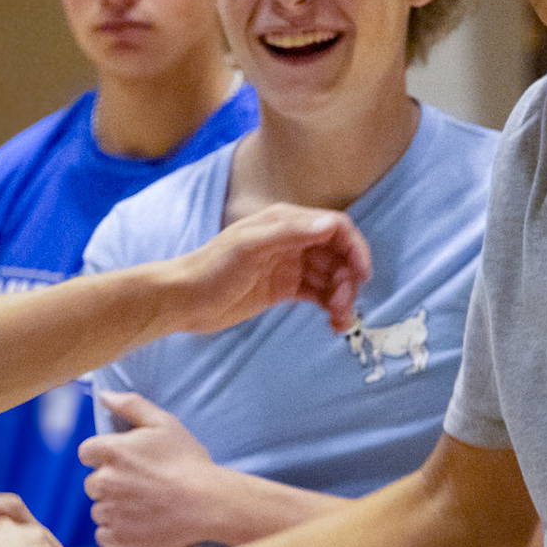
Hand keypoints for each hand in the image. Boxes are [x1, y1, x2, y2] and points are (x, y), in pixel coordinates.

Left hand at [81, 392, 233, 546]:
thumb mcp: (164, 423)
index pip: (87, 453)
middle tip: (141, 485)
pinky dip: (118, 532)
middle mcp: (104, 481)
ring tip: (145, 506)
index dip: (105, 456)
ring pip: (99, 509)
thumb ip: (131, 405)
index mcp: (110, 451)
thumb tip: (104, 395)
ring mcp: (110, 511)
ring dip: (115, 508)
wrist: (208, 503)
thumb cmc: (187, 461)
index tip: (126, 463)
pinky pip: (104, 535)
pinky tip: (141, 523)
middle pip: (92, 483)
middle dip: (111, 483)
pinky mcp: (117, 537)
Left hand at [158, 204, 369, 335]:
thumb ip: (290, 233)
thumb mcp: (249, 246)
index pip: (336, 227)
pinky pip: (319, 294)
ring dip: (343, 297)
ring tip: (340, 322)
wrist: (185, 300)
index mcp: (286, 222)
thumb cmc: (212, 268)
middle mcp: (292, 240)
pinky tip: (334, 324)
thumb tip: (331, 225)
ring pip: (331, 277)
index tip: (362, 276)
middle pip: (338, 255)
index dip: (355, 248)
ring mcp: (289, 265)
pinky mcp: (285, 289)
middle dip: (349, 279)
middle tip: (345, 306)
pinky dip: (331, 307)